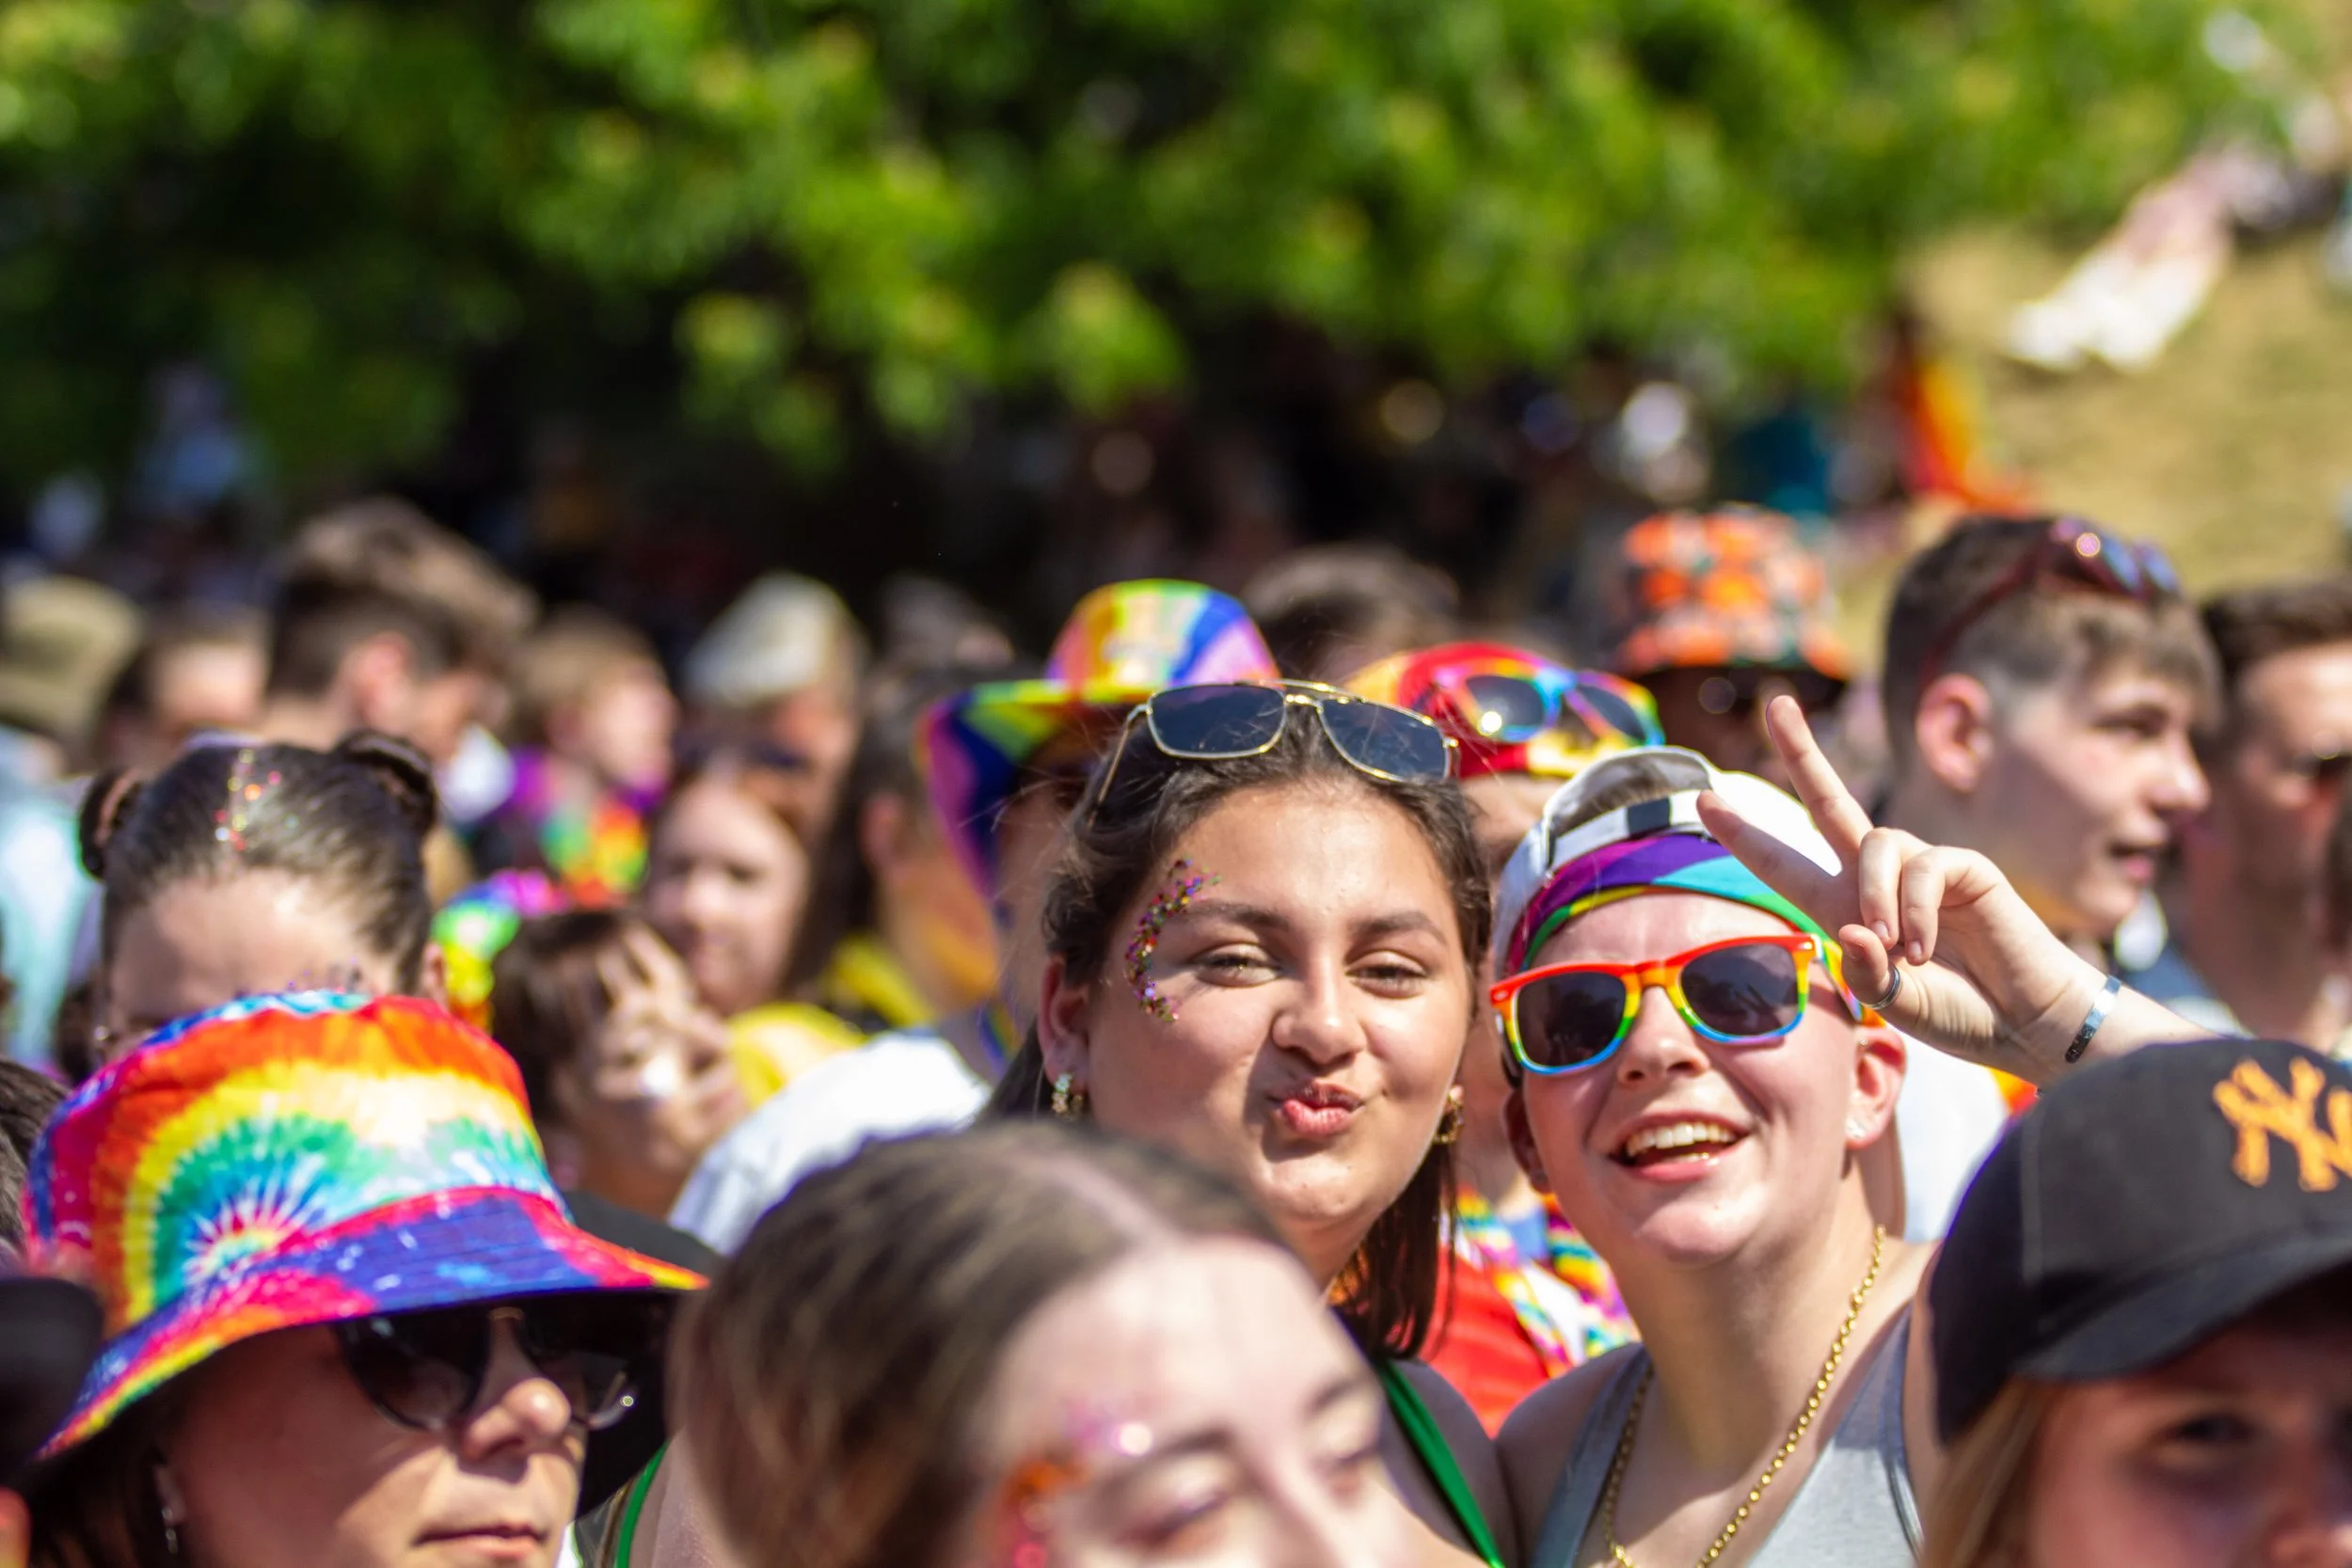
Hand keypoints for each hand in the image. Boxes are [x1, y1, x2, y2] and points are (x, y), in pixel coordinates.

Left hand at [1695, 697, 2196, 1078]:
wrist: (2026, 1025)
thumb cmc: (1959, 1014)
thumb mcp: (1896, 1002)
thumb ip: (1865, 972)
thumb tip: (1853, 928)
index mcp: (1844, 910)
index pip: (1785, 864)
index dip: (1746, 834)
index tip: (1704, 800)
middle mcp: (1876, 879)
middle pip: (1830, 802)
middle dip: (1802, 753)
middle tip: (1777, 704)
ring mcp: (1921, 867)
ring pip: (1874, 841)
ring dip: (1875, 894)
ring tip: (1899, 951)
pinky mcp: (1963, 866)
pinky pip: (1922, 865)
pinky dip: (1913, 908)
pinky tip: (1926, 949)